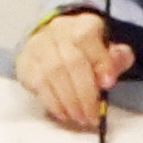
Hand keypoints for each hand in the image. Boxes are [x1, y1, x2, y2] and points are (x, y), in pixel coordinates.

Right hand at [16, 8, 124, 129]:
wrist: (53, 43)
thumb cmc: (86, 51)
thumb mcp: (108, 51)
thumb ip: (117, 59)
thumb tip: (109, 76)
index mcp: (82, 24)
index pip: (87, 39)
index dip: (99, 62)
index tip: (108, 84)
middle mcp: (57, 31)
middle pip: (71, 62)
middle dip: (85, 94)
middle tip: (92, 116)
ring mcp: (38, 46)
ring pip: (53, 74)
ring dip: (69, 102)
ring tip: (80, 118)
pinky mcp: (25, 62)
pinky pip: (38, 84)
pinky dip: (53, 103)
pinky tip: (64, 114)